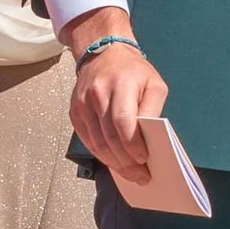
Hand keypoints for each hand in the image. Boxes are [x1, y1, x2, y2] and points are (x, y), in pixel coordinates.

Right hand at [68, 32, 166, 188]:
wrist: (103, 52)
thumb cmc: (133, 71)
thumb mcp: (154, 83)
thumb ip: (154, 108)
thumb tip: (150, 138)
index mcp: (120, 84)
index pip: (123, 121)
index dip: (133, 145)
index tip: (144, 159)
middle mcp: (97, 94)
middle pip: (110, 137)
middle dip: (126, 162)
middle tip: (140, 176)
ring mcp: (83, 104)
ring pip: (97, 143)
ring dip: (114, 164)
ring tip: (129, 174)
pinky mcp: (75, 112)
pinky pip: (88, 141)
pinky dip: (101, 155)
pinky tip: (114, 162)